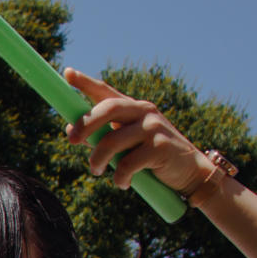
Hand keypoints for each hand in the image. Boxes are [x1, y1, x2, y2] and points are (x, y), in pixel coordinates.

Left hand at [62, 67, 210, 194]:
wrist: (189, 171)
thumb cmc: (151, 156)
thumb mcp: (126, 143)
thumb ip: (101, 135)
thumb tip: (69, 129)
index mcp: (133, 108)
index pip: (106, 91)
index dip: (85, 83)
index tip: (67, 73)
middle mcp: (144, 111)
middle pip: (108, 109)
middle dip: (85, 124)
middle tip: (72, 141)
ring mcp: (153, 128)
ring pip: (111, 141)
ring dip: (97, 160)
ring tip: (96, 171)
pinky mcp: (160, 147)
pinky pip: (126, 164)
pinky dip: (119, 177)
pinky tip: (123, 183)